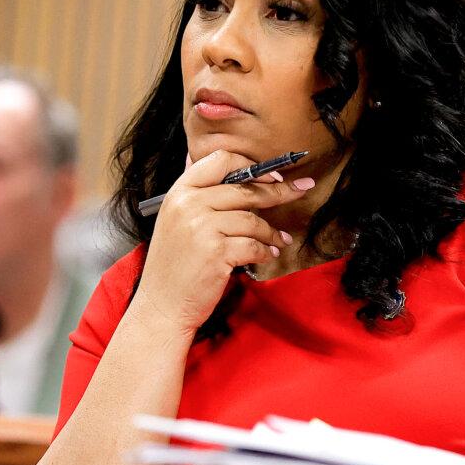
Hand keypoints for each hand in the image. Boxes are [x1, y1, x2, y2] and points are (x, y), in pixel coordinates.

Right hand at [132, 150, 312, 335]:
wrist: (162, 305)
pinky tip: (269, 254)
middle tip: (302, 190)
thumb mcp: (176, 221)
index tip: (273, 175)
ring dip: (272, 232)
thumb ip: (201, 196)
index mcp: (179, 192)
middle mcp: (188, 205)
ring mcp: (201, 228)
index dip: (252, 166)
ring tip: (280, 240)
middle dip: (279, 191)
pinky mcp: (216, 253)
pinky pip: (254, 245)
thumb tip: (235, 169)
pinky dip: (266, 251)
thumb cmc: (174, 265)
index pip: (220, 160)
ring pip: (253, 220)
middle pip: (245, 189)